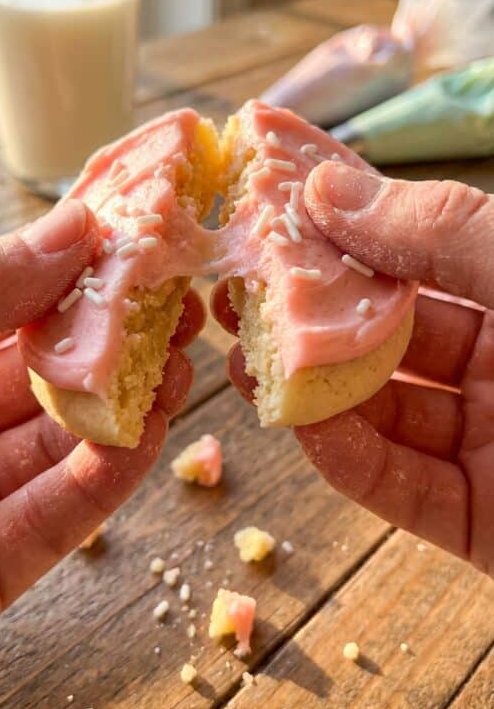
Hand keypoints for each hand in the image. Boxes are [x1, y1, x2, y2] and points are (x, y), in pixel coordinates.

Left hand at [0, 201, 202, 696]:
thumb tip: (69, 229)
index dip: (61, 270)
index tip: (129, 240)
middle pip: (34, 372)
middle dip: (109, 339)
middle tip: (178, 303)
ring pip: (55, 446)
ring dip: (123, 407)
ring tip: (181, 365)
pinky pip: (52, 521)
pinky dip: (105, 480)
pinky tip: (145, 436)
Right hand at [212, 164, 493, 576]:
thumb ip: (442, 230)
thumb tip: (328, 185)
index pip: (419, 243)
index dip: (346, 214)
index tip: (273, 186)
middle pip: (389, 329)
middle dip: (311, 306)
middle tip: (239, 283)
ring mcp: (492, 444)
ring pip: (383, 409)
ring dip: (312, 384)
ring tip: (243, 353)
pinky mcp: (479, 523)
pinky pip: (398, 486)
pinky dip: (345, 457)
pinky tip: (298, 422)